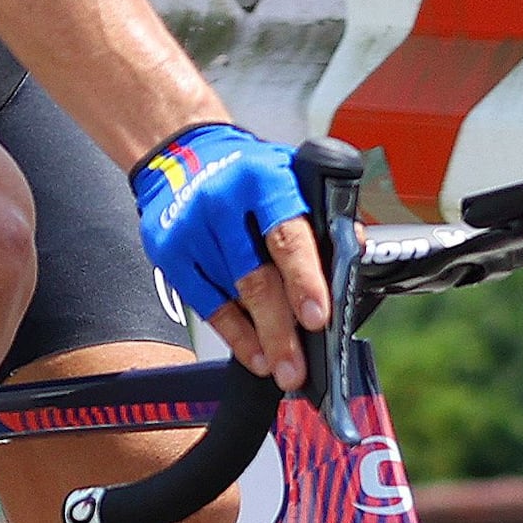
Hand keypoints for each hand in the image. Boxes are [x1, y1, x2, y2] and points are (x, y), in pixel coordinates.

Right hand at [132, 122, 333, 389]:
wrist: (182, 153)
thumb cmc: (251, 173)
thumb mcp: (292, 176)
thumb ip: (323, 215)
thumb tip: (353, 256)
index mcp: (264, 180)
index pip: (288, 238)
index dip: (305, 281)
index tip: (318, 318)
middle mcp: (223, 203)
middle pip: (255, 278)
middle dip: (280, 331)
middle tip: (297, 369)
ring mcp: (190, 229)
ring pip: (230, 298)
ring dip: (260, 340)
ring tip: (281, 370)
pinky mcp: (168, 251)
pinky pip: (205, 304)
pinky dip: (232, 334)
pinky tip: (253, 354)